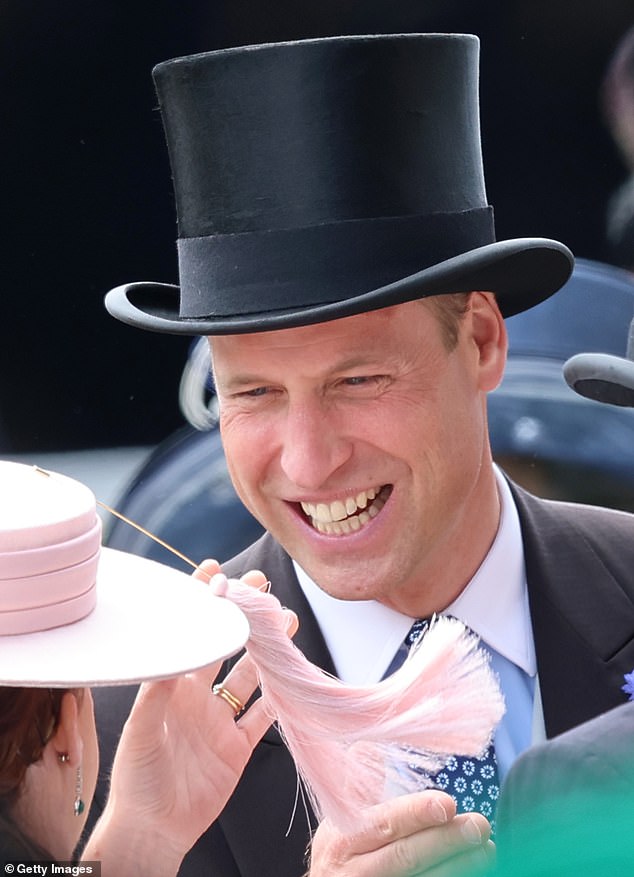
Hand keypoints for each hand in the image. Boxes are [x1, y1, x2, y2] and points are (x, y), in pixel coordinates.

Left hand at [83, 559, 294, 874]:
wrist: (154, 828)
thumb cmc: (138, 778)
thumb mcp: (141, 729)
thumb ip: (158, 692)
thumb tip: (172, 652)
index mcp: (173, 686)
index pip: (191, 633)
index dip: (201, 601)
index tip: (215, 571)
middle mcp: (198, 697)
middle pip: (227, 646)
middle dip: (244, 616)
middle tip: (261, 587)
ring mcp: (220, 721)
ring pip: (252, 676)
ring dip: (268, 650)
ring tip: (287, 622)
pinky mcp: (238, 747)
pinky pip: (264, 717)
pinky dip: (281, 698)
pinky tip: (294, 677)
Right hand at [307, 791, 494, 876]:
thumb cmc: (340, 854)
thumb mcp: (338, 819)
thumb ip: (357, 785)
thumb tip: (370, 742)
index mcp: (343, 838)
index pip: (384, 823)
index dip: (416, 813)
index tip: (447, 803)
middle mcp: (355, 871)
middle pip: (406, 856)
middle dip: (446, 840)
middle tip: (479, 825)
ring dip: (458, 866)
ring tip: (487, 849)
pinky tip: (473, 871)